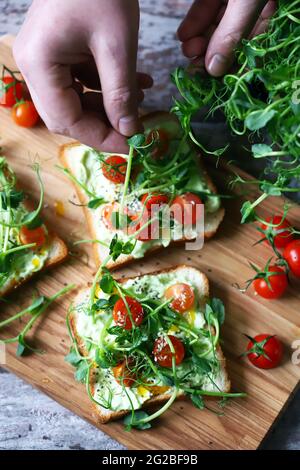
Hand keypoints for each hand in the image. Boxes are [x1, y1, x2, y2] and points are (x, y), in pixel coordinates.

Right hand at [13, 0, 152, 151]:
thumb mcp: (116, 45)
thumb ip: (121, 94)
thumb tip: (130, 132)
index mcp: (39, 63)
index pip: (66, 120)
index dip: (99, 138)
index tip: (131, 146)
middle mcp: (34, 64)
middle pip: (66, 114)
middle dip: (104, 124)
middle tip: (135, 129)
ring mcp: (43, 57)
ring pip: (74, 100)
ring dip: (109, 106)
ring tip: (141, 102)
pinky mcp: (57, 51)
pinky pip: (79, 82)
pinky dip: (106, 88)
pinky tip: (135, 84)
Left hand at [178, 0, 275, 76]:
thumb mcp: (245, 3)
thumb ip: (232, 34)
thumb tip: (215, 69)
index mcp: (269, 14)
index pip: (251, 52)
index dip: (231, 69)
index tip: (214, 82)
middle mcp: (253, 10)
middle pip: (229, 42)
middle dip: (210, 57)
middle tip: (195, 69)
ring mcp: (234, 1)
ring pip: (215, 28)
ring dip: (199, 43)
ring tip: (188, 49)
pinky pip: (206, 10)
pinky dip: (194, 24)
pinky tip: (184, 36)